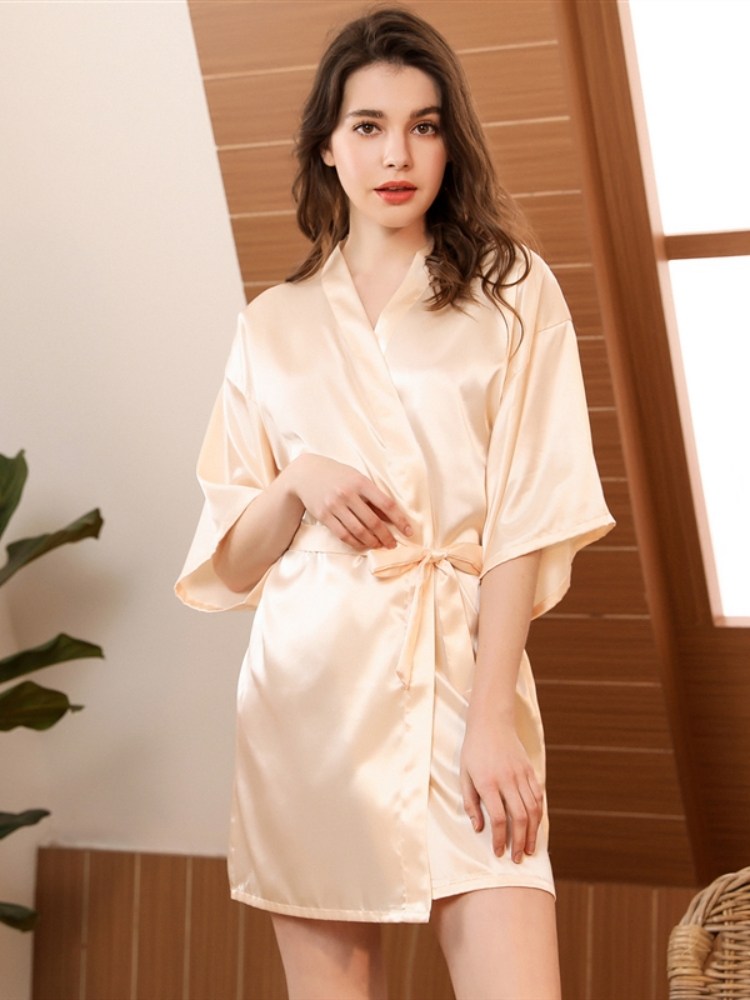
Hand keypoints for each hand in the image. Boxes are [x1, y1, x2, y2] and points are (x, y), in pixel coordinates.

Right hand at [287, 453, 411, 550]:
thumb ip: (372, 496)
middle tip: (393, 544)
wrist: (306, 474)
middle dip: (386, 536)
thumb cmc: (337, 475)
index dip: (399, 520)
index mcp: (361, 482)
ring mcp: (335, 506)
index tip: (408, 531)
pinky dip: (355, 542)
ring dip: (372, 542)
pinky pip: (343, 534)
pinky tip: (363, 544)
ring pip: (359, 531)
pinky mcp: (324, 516)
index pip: (386, 504)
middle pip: (373, 521)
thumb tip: (389, 518)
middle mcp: (348, 494)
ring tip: (379, 545)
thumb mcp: (357, 478)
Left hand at [460, 717, 543, 862]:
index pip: (498, 818)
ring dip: (533, 832)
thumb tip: (479, 828)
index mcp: (488, 782)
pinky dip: (539, 814)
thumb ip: (470, 802)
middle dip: (520, 841)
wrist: (491, 722)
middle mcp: (507, 780)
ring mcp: (521, 775)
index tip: (499, 852)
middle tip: (519, 858)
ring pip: (532, 809)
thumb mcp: (464, 775)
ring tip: (531, 848)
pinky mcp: (530, 770)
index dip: (500, 839)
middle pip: (519, 817)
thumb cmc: (474, 749)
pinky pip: (538, 796)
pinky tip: (536, 826)